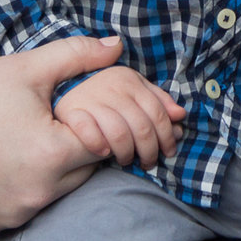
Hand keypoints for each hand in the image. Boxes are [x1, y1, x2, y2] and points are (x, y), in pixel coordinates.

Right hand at [0, 34, 126, 233]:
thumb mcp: (28, 68)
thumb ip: (79, 56)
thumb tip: (118, 45)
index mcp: (52, 155)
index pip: (102, 143)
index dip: (91, 124)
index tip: (67, 112)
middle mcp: (37, 194)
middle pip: (83, 172)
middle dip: (75, 149)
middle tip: (44, 126)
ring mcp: (14, 215)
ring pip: (56, 194)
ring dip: (52, 173)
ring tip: (22, 143)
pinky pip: (25, 208)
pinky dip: (22, 190)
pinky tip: (1, 165)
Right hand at [54, 57, 186, 166]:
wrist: (59, 84)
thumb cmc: (102, 92)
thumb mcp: (131, 89)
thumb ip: (156, 100)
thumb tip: (180, 115)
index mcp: (127, 78)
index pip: (157, 113)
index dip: (167, 136)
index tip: (169, 151)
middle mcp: (110, 85)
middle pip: (141, 126)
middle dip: (149, 150)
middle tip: (148, 162)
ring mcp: (88, 98)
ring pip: (119, 133)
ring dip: (126, 153)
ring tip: (126, 160)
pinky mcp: (69, 111)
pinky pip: (87, 132)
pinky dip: (98, 145)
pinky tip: (104, 153)